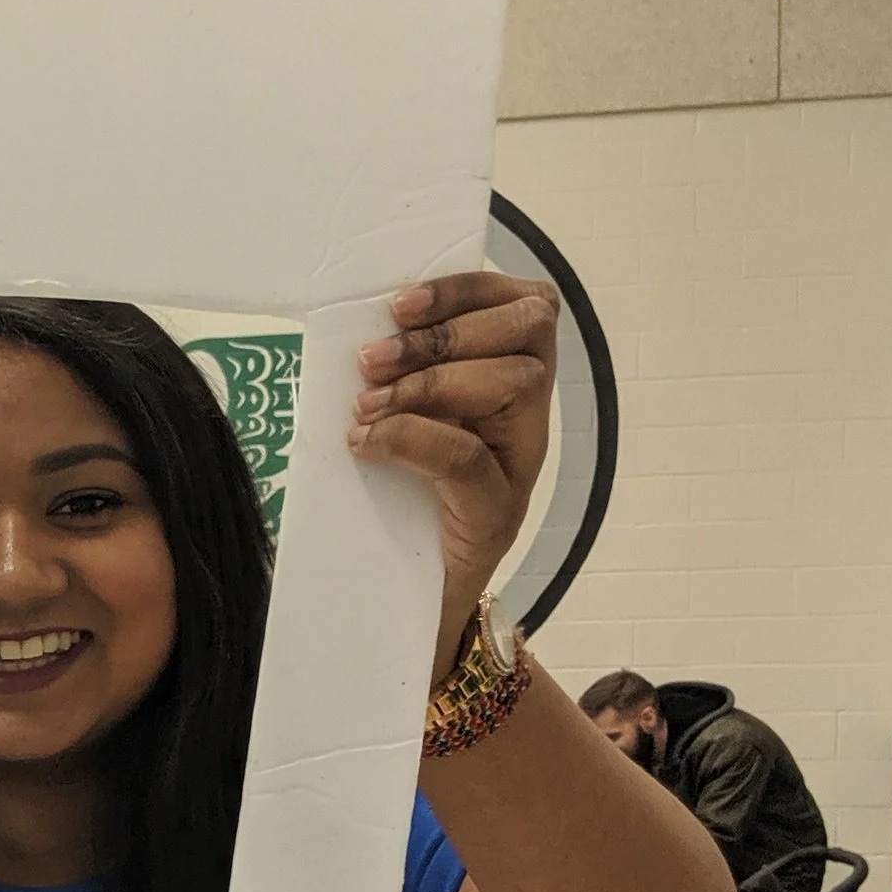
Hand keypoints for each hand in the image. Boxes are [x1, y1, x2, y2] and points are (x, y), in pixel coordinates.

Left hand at [349, 272, 556, 679]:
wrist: (406, 601)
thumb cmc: (400, 500)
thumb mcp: (401, 420)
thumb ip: (400, 373)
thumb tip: (361, 330)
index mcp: (511, 376)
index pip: (519, 302)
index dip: (464, 290)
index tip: (398, 303)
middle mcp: (530, 413)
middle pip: (527, 330)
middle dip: (444, 335)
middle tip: (372, 359)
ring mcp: (521, 462)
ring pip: (511, 383)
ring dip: (428, 382)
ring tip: (366, 405)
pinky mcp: (497, 512)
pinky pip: (469, 456)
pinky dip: (412, 440)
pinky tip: (365, 445)